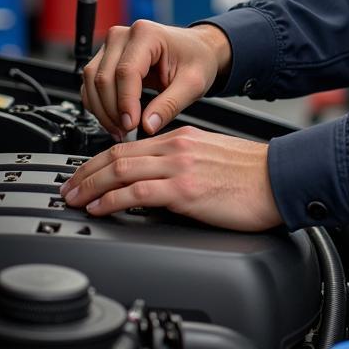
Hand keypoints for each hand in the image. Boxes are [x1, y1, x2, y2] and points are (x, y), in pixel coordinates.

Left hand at [59, 127, 281, 231]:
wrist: (281, 178)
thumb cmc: (255, 175)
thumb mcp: (212, 159)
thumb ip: (184, 166)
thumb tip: (160, 188)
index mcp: (183, 138)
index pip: (129, 145)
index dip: (99, 161)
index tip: (83, 175)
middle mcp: (177, 147)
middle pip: (117, 155)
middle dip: (85, 173)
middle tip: (67, 189)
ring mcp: (180, 167)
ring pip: (121, 171)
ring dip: (90, 187)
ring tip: (74, 200)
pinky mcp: (185, 190)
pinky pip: (137, 193)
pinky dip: (112, 201)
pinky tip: (99, 209)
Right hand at [81, 20, 231, 139]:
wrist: (197, 50)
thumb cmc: (196, 59)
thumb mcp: (193, 83)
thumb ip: (170, 105)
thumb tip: (148, 126)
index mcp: (146, 34)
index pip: (126, 72)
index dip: (125, 102)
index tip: (132, 125)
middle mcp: (123, 35)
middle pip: (103, 78)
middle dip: (112, 111)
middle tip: (127, 132)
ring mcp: (111, 46)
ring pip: (91, 82)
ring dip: (102, 110)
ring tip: (120, 130)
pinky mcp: (105, 59)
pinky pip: (91, 85)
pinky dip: (98, 106)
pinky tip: (114, 120)